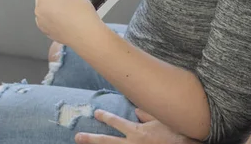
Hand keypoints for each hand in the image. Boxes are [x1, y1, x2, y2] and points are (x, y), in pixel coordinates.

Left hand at [35, 0, 102, 46]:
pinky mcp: (44, 29)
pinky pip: (45, 17)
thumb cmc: (83, 15)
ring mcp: (41, 20)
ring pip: (43, 6)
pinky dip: (51, 13)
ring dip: (51, 2)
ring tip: (66, 4)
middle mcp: (39, 9)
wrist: (86, 36)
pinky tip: (64, 14)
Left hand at [75, 109, 197, 143]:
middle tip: (78, 137)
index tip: (96, 113)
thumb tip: (135, 110)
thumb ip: (147, 114)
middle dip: (91, 138)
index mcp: (136, 131)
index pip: (116, 122)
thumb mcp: (161, 120)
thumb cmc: (173, 133)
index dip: (105, 117)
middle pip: (106, 141)